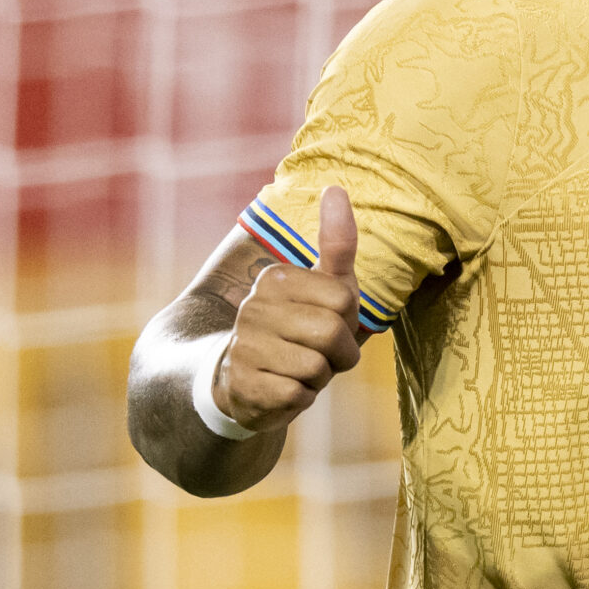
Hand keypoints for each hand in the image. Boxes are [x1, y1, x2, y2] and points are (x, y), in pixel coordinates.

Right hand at [214, 185, 362, 433]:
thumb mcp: (325, 286)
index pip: (344, 302)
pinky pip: (298, 397)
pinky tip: (281, 390)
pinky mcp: (241, 386)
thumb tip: (336, 188)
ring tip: (296, 371)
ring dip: (318, 379)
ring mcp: (243, 346)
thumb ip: (336, 242)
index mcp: (275, 278)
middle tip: (318, 355)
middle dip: (337, 355)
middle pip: (332, 334)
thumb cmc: (298, 329)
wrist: (244, 379)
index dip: (348, 325)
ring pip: (316, 369)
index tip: (327, 328)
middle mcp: (253, 307)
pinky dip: (300, 400)